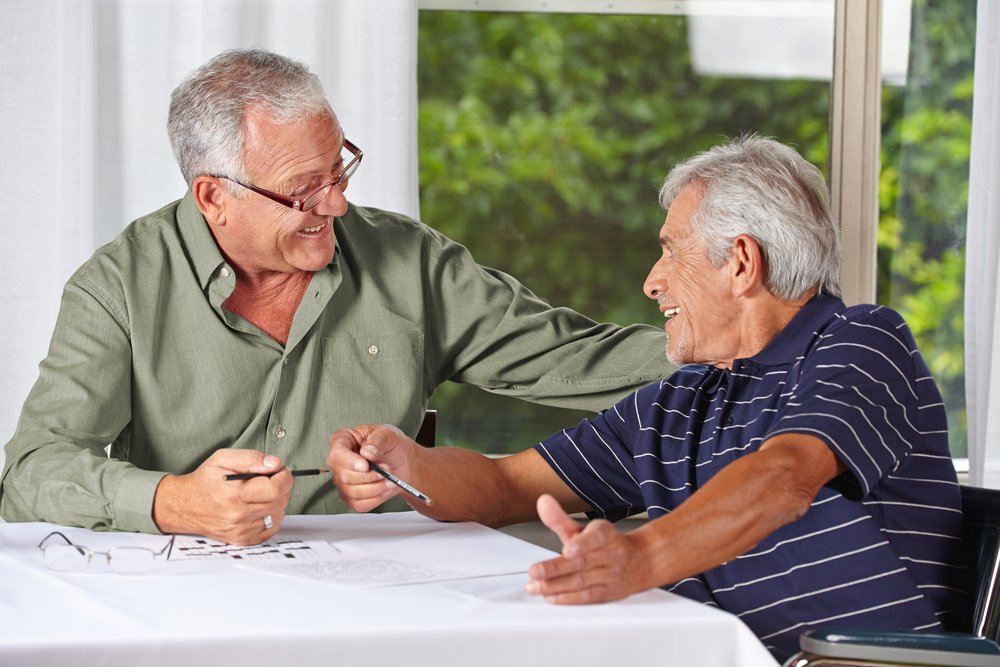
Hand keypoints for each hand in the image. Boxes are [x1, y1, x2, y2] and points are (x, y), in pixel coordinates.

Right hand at [152, 449, 291, 544]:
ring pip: (278, 515)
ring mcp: (241, 531)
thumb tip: (275, 464)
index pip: (276, 489)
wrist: (185, 506)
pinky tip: (259, 506)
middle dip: (281, 487)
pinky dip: (271, 516)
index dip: (284, 477)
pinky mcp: (243, 539)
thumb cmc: (204, 481)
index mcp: (234, 495)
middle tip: (271, 479)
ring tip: (262, 493)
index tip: (281, 470)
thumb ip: (252, 458)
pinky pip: (271, 529)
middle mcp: (238, 516)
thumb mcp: (224, 458)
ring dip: (277, 502)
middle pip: (280, 502)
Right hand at [327, 424, 415, 511]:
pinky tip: (384, 488)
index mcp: (343, 440)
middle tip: (386, 469)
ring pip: (353, 492)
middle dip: (370, 476)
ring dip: (376, 488)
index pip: (337, 453)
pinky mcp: (351, 497)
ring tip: (390, 479)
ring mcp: (343, 481)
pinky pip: (359, 504)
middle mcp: (339, 462)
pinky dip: (376, 499)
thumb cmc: (390, 444)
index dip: (350, 462)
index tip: (366, 466)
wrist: (401, 460)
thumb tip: (367, 452)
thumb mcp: (388, 434)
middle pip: (345, 476)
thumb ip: (377, 441)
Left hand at [525, 494, 651, 603]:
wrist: (640, 561)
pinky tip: (551, 596)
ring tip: (534, 586)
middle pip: (582, 562)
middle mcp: (611, 554)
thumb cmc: (606, 544)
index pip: (596, 537)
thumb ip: (560, 518)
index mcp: (606, 534)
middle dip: (555, 568)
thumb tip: (543, 502)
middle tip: (534, 571)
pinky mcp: (609, 593)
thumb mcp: (585, 528)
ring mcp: (611, 575)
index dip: (582, 544)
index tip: (567, 549)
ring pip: (581, 581)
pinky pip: (587, 596)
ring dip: (555, 585)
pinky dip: (568, 598)